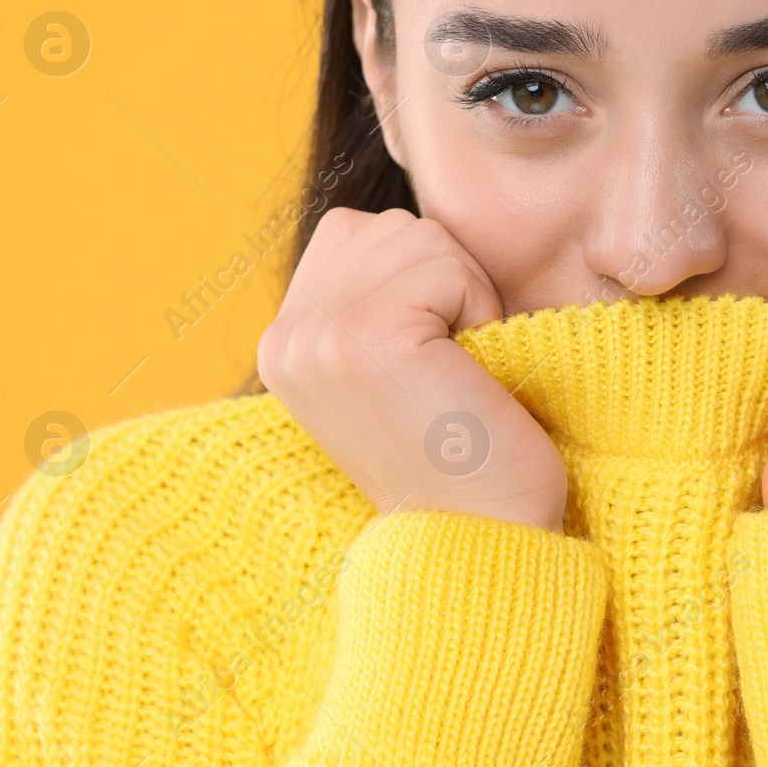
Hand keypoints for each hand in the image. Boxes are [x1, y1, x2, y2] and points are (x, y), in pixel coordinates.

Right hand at [257, 207, 568, 531]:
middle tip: (449, 373)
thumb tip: (405, 227)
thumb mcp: (395, 367)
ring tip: (458, 374)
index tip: (430, 363)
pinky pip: (447, 264)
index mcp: (284, 342)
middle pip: (394, 227)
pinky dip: (481, 309)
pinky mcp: (365, 338)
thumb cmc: (465, 453)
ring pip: (422, 237)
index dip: (423, 280)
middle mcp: (285, 336)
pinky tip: (468, 376)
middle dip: (447, 283)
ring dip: (467, 296)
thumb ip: (371, 296)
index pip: (360, 232)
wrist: (483, 540)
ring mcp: (318, 336)